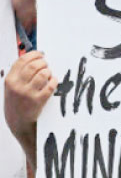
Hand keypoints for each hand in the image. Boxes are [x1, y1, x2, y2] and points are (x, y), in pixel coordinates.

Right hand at [4, 51, 57, 169]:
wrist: (18, 124)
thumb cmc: (17, 103)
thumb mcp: (11, 87)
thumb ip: (19, 74)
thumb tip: (34, 58)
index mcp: (9, 80)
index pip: (22, 60)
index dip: (34, 54)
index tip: (41, 54)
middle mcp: (17, 86)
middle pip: (34, 65)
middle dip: (43, 62)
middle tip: (46, 64)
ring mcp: (27, 94)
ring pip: (43, 74)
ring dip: (49, 71)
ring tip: (49, 73)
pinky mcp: (38, 101)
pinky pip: (50, 86)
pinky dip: (54, 81)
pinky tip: (54, 81)